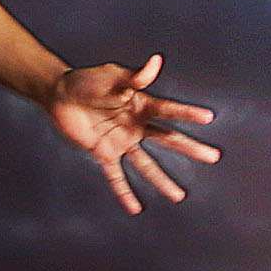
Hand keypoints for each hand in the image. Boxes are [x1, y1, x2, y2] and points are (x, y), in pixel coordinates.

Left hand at [41, 55, 219, 214]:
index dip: (187, 113)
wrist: (57, 94)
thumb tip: (156, 61)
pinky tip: (135, 208)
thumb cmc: (85, 80)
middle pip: (167, 138)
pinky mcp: (103, 153)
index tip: (208, 117)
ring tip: (179, 196)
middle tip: (213, 157)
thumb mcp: (111, 75)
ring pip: (146, 164)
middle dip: (190, 148)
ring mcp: (121, 141)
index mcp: (140, 104)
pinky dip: (124, 193)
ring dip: (162, 181)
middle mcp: (135, 125)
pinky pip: (115, 176)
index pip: (168, 111)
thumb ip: (134, 76)